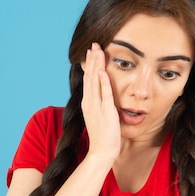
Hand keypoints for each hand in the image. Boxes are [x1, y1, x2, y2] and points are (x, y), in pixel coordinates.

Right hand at [81, 42, 120, 162]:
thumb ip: (100, 105)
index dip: (90, 65)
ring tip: (97, 50)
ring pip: (96, 81)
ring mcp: (96, 107)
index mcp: (88, 103)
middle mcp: (90, 102)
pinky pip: (104, 94)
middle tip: (94, 44)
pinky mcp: (105, 112)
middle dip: (92, 60)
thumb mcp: (99, 117)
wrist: (101, 152)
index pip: (89, 80)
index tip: (91, 52)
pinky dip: (103, 82)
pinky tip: (103, 70)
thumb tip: (102, 98)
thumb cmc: (103, 137)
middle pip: (90, 77)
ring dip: (97, 65)